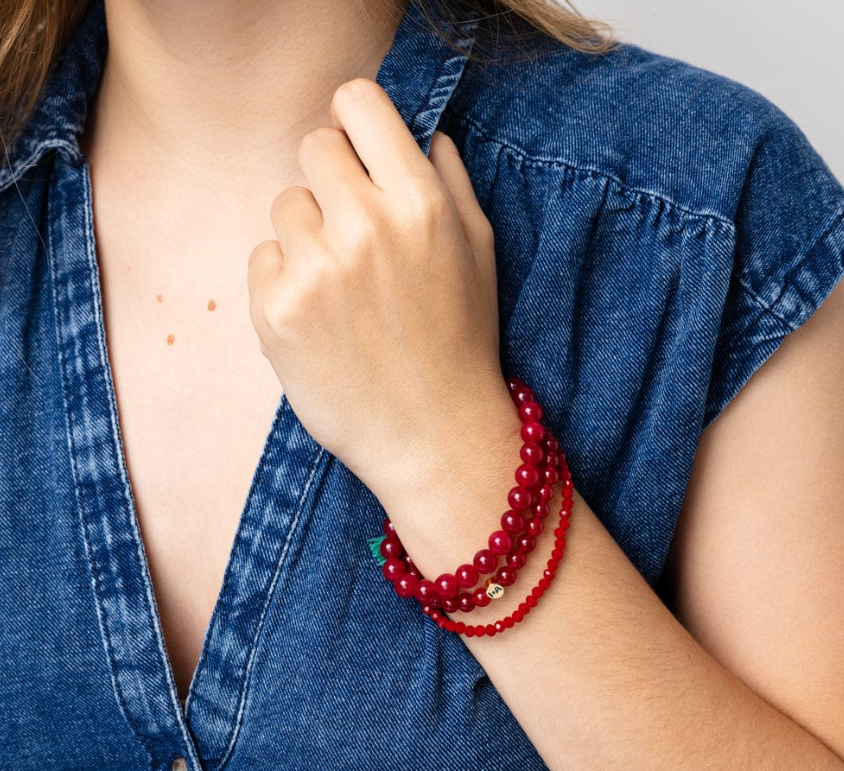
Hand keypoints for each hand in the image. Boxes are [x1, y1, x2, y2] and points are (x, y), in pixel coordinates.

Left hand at [247, 77, 507, 499]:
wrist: (433, 434)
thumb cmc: (460, 342)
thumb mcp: (478, 252)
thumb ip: (449, 179)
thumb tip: (420, 131)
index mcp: (420, 203)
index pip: (356, 103)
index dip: (353, 120)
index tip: (355, 146)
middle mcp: (365, 226)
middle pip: (313, 147)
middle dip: (331, 181)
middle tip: (352, 232)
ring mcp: (316, 269)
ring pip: (285, 206)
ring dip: (308, 235)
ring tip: (342, 289)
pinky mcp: (277, 310)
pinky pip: (262, 257)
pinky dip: (284, 280)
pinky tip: (320, 318)